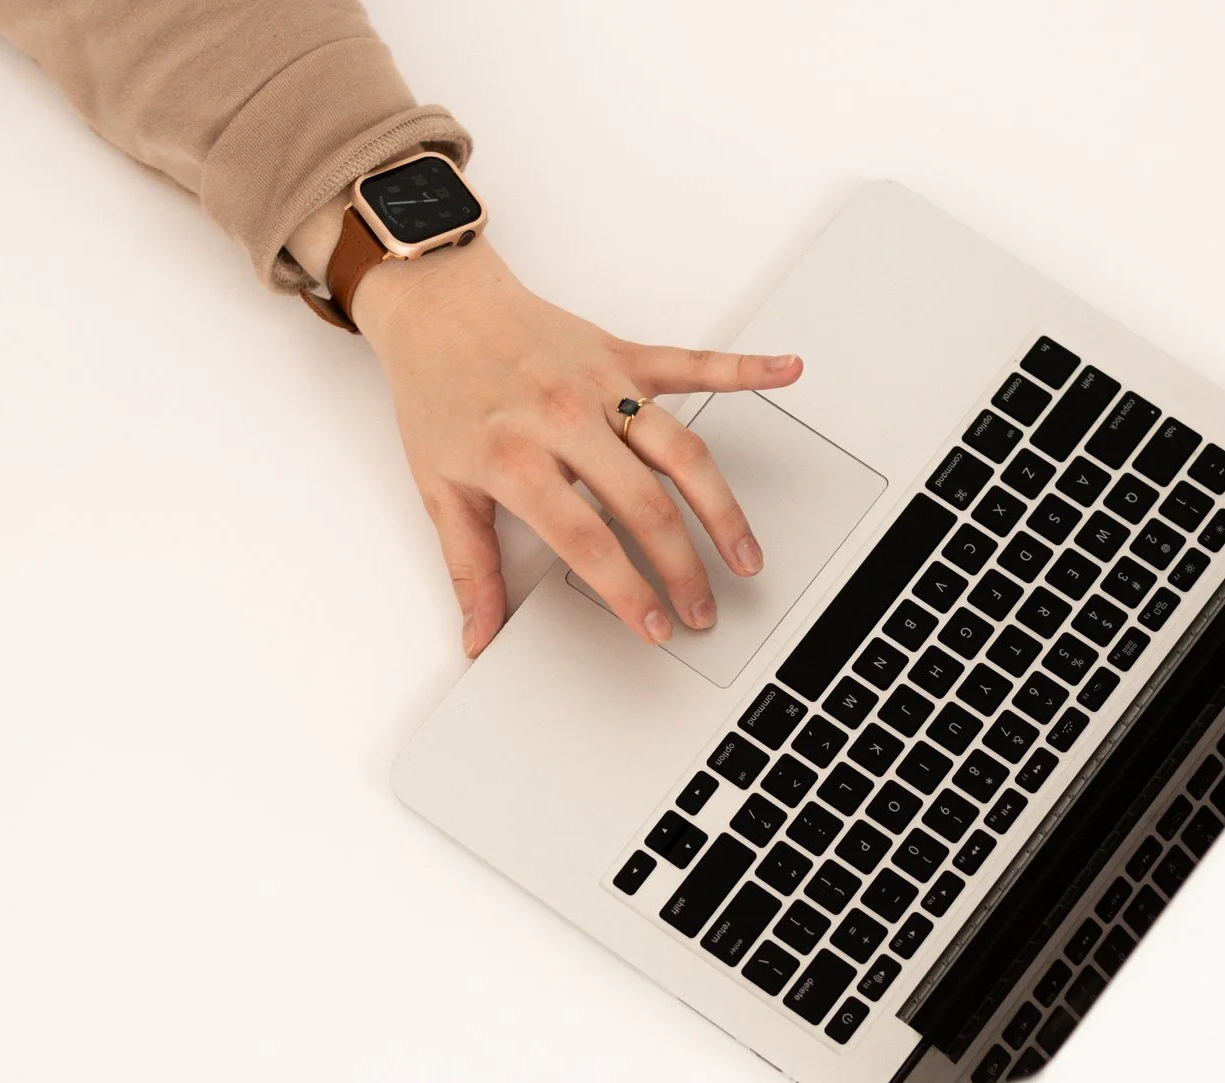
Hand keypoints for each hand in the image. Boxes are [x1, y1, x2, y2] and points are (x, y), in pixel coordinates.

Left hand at [348, 237, 802, 656]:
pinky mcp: (622, 355)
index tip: (654, 627)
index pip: (588, 542)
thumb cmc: (438, 392)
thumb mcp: (439, 489)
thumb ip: (469, 568)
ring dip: (721, 508)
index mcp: (517, 458)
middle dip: (682, 568)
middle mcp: (566, 419)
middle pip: (646, 505)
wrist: (438, 306)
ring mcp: (602, 385)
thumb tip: (478, 635)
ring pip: (681, 450)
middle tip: (702, 609)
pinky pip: (692, 363)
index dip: (627, 593)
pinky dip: (743, 367)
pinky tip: (786, 370)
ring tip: (745, 554)